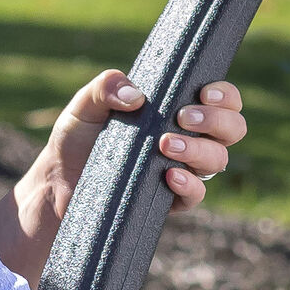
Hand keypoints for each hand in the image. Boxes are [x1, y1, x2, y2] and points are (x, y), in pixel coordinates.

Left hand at [27, 70, 246, 223]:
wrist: (57, 184)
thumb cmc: (77, 139)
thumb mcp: (85, 105)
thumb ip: (106, 87)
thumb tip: (136, 95)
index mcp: (176, 111)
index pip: (223, 101)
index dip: (225, 96)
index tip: (205, 92)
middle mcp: (187, 140)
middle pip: (233, 130)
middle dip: (217, 121)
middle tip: (183, 117)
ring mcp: (180, 171)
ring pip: (218, 161)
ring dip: (199, 150)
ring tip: (166, 145)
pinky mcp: (167, 202)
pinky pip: (196, 196)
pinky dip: (189, 185)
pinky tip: (169, 176)